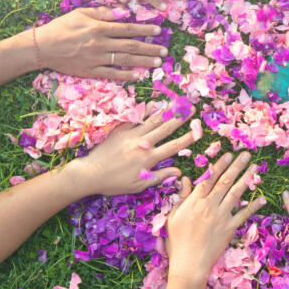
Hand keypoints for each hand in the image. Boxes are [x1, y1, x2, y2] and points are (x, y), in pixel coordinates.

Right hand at [36, 7, 167, 79]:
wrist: (42, 47)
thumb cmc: (61, 27)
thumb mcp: (80, 13)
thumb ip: (102, 13)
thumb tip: (123, 11)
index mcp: (99, 28)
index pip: (128, 28)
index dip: (145, 29)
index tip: (159, 30)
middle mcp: (100, 44)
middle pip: (130, 46)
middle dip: (150, 48)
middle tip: (164, 50)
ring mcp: (96, 59)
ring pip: (125, 61)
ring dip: (143, 61)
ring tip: (158, 62)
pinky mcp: (90, 71)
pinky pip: (112, 74)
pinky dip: (126, 75)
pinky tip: (139, 75)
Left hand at [66, 105, 197, 195]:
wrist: (90, 173)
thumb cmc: (114, 183)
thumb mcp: (138, 185)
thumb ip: (159, 177)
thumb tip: (178, 172)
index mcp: (149, 158)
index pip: (173, 147)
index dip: (187, 139)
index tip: (198, 132)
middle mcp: (143, 143)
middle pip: (165, 128)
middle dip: (180, 119)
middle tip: (191, 109)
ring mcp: (131, 135)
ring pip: (152, 120)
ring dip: (166, 111)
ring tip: (176, 103)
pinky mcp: (120, 130)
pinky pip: (136, 118)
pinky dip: (146, 110)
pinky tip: (153, 104)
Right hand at [165, 151, 265, 278]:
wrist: (189, 265)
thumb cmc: (177, 241)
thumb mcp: (173, 216)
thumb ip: (181, 197)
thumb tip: (185, 178)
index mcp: (195, 202)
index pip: (209, 178)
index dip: (219, 165)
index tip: (228, 154)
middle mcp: (210, 206)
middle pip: (225, 182)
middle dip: (236, 166)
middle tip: (246, 153)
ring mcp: (221, 217)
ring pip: (236, 194)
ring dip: (246, 179)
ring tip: (255, 168)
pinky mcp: (230, 229)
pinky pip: (244, 215)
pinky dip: (253, 206)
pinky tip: (262, 198)